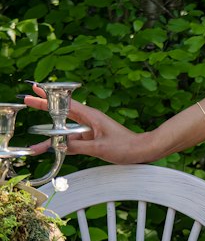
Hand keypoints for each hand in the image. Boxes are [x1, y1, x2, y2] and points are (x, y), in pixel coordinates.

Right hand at [24, 88, 150, 163]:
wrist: (141, 151)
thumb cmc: (126, 146)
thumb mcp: (101, 147)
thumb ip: (79, 146)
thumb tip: (59, 145)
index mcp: (92, 116)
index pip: (67, 104)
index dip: (50, 97)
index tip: (37, 89)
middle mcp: (89, 121)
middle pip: (62, 113)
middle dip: (45, 107)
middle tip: (28, 100)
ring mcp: (90, 130)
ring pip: (65, 131)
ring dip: (50, 136)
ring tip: (34, 146)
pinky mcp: (92, 139)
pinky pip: (72, 139)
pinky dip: (61, 144)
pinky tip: (51, 149)